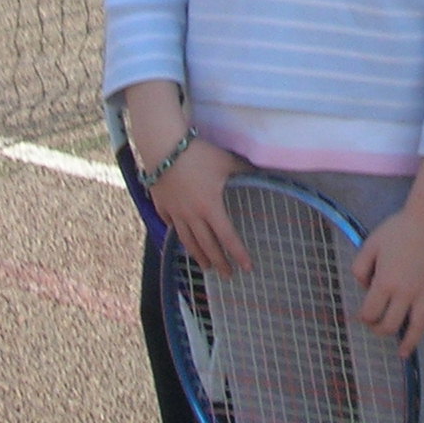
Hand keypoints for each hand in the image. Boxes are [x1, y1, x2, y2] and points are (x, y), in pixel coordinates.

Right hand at [150, 135, 249, 273]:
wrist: (164, 148)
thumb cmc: (198, 154)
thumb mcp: (226, 161)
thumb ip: (244, 170)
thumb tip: (262, 173)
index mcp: (211, 207)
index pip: (228, 237)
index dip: (238, 254)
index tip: (247, 268)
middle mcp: (192, 216)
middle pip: (207, 245)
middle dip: (219, 262)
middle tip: (227, 274)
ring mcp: (175, 212)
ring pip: (187, 240)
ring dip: (198, 255)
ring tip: (205, 266)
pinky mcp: (161, 206)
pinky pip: (170, 225)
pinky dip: (178, 235)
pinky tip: (182, 238)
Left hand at [353, 162, 423, 356]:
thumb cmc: (398, 229)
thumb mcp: (370, 243)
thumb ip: (360, 268)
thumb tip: (365, 286)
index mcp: (385, 283)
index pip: (370, 313)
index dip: (363, 317)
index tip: (362, 314)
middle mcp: (405, 294)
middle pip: (391, 326)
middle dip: (380, 330)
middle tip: (377, 326)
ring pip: (417, 327)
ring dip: (409, 343)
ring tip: (404, 352)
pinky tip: (423, 326)